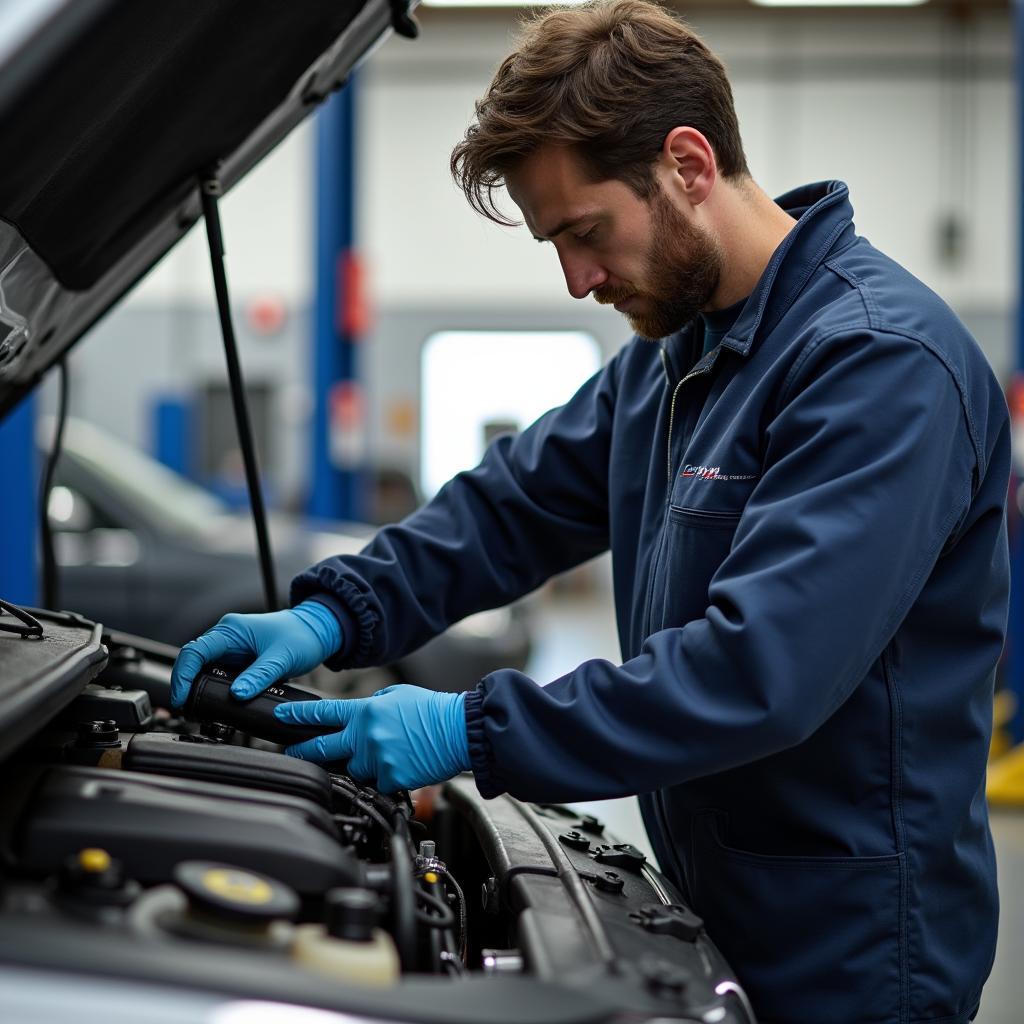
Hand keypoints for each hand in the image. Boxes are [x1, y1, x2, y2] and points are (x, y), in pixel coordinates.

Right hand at [170, 600, 341, 707]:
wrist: (315, 632)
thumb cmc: (301, 636)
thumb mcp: (282, 658)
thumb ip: (260, 676)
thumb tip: (238, 695)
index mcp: (231, 630)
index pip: (195, 651)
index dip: (184, 676)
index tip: (182, 698)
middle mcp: (226, 638)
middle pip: (193, 661)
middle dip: (185, 686)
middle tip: (186, 711)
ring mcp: (231, 650)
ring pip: (203, 670)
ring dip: (197, 689)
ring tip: (196, 712)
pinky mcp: (238, 662)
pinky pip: (217, 676)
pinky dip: (212, 689)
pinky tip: (213, 704)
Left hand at [275, 685, 469, 792]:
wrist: (459, 730)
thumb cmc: (433, 711)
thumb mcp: (398, 695)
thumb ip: (373, 704)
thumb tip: (361, 713)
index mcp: (366, 712)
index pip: (323, 714)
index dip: (297, 716)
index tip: (282, 716)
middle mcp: (366, 736)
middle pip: (323, 748)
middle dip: (303, 751)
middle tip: (291, 753)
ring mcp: (377, 760)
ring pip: (354, 770)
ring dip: (363, 765)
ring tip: (388, 754)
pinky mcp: (390, 779)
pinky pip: (377, 784)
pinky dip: (385, 777)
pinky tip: (402, 765)